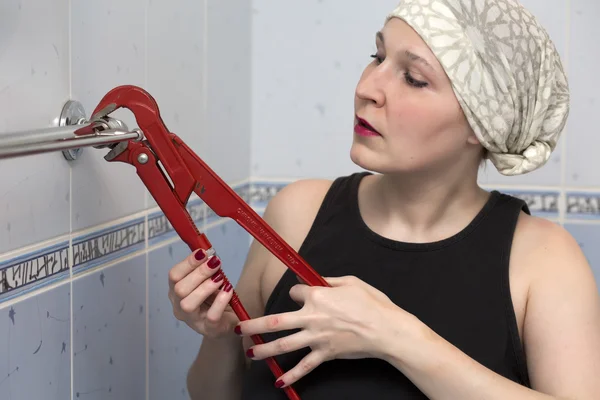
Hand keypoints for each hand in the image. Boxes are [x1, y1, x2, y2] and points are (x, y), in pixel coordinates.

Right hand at [168, 249, 238, 338]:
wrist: (228, 323)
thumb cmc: (215, 300)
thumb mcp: (208, 281)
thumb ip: (206, 269)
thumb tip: (210, 254)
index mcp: (176, 293)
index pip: (173, 276)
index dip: (187, 263)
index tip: (203, 252)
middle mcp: (180, 308)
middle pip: (179, 289)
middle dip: (198, 273)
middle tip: (215, 262)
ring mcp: (193, 321)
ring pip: (188, 304)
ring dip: (205, 287)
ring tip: (220, 278)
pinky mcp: (209, 329)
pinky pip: (211, 316)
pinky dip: (220, 301)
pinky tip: (228, 290)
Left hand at [235, 275, 411, 387]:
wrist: (387, 330)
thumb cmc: (373, 303)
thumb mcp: (351, 282)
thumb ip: (328, 280)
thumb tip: (313, 279)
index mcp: (318, 296)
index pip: (295, 292)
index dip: (296, 293)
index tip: (299, 294)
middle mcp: (312, 317)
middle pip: (277, 321)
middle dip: (255, 325)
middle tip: (240, 328)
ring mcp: (317, 338)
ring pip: (284, 345)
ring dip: (265, 349)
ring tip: (250, 352)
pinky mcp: (325, 354)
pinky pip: (305, 366)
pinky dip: (292, 375)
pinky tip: (278, 382)